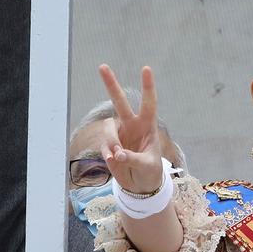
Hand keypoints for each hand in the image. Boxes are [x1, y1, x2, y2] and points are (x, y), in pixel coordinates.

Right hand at [99, 64, 165, 196]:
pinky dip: (107, 152)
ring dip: (111, 141)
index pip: (149, 103)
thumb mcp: (147, 166)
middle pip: (119, 101)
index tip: (146, 68)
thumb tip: (118, 154)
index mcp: (148, 125)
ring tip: (118, 156)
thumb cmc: (150, 172)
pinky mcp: (108, 145)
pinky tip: (113, 161)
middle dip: (111, 84)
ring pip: (107, 128)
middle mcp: (132, 125)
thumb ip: (133, 159)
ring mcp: (119, 133)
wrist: (140, 185)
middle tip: (102, 66)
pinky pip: (103, 144)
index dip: (147, 86)